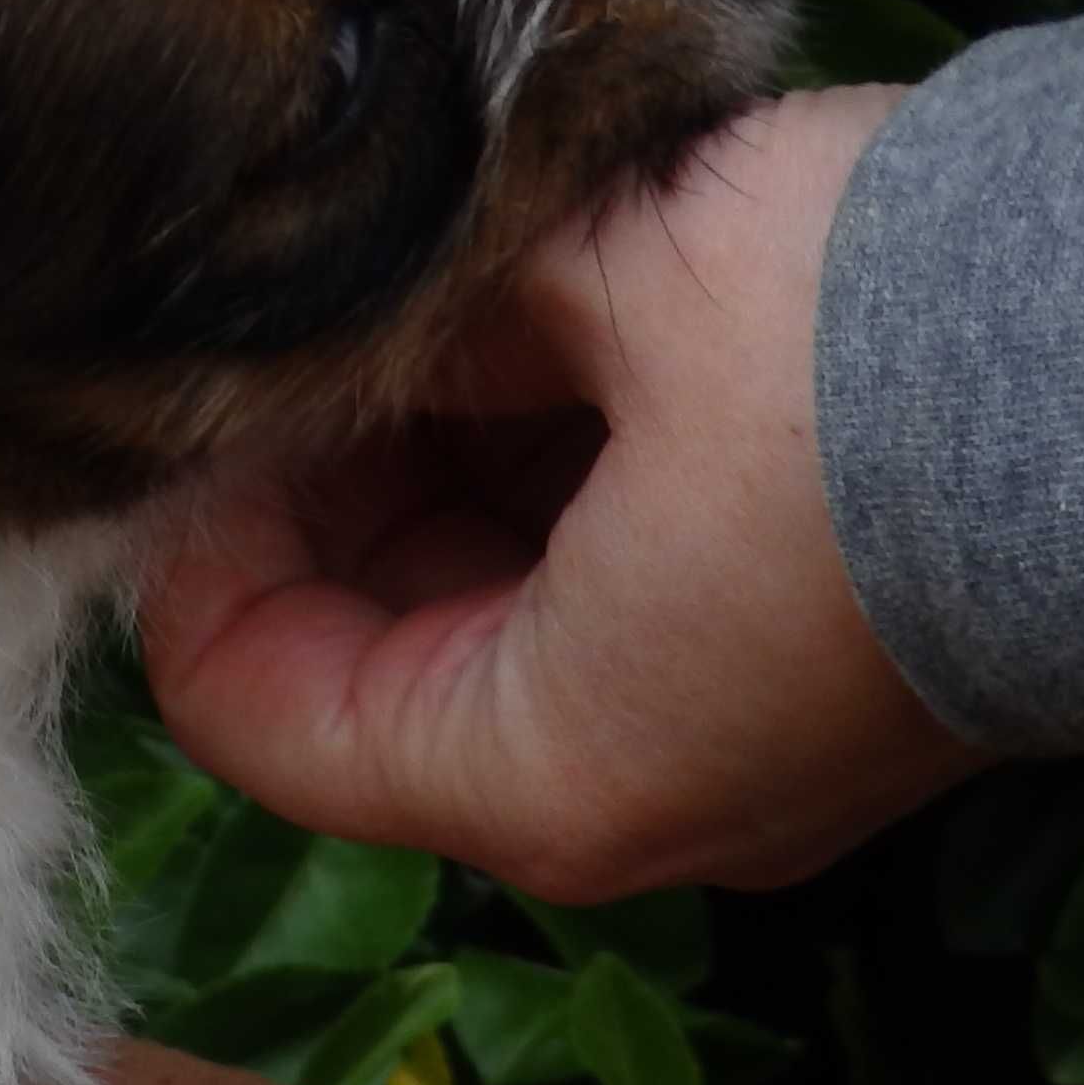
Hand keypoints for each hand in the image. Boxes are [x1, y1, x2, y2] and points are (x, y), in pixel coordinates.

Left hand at [140, 85, 985, 901]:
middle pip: (365, 667)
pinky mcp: (808, 674)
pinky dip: (556, 475)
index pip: (246, 706)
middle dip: (322, 494)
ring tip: (433, 302)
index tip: (199, 401)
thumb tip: (340, 280)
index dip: (196, 542)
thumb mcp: (605, 278)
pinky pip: (615, 593)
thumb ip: (431, 306)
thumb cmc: (887, 340)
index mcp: (543, 774)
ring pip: (490, 618)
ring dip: (437, 467)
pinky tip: (550, 328)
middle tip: (307, 327)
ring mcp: (731, 749)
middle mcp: (631, 806)